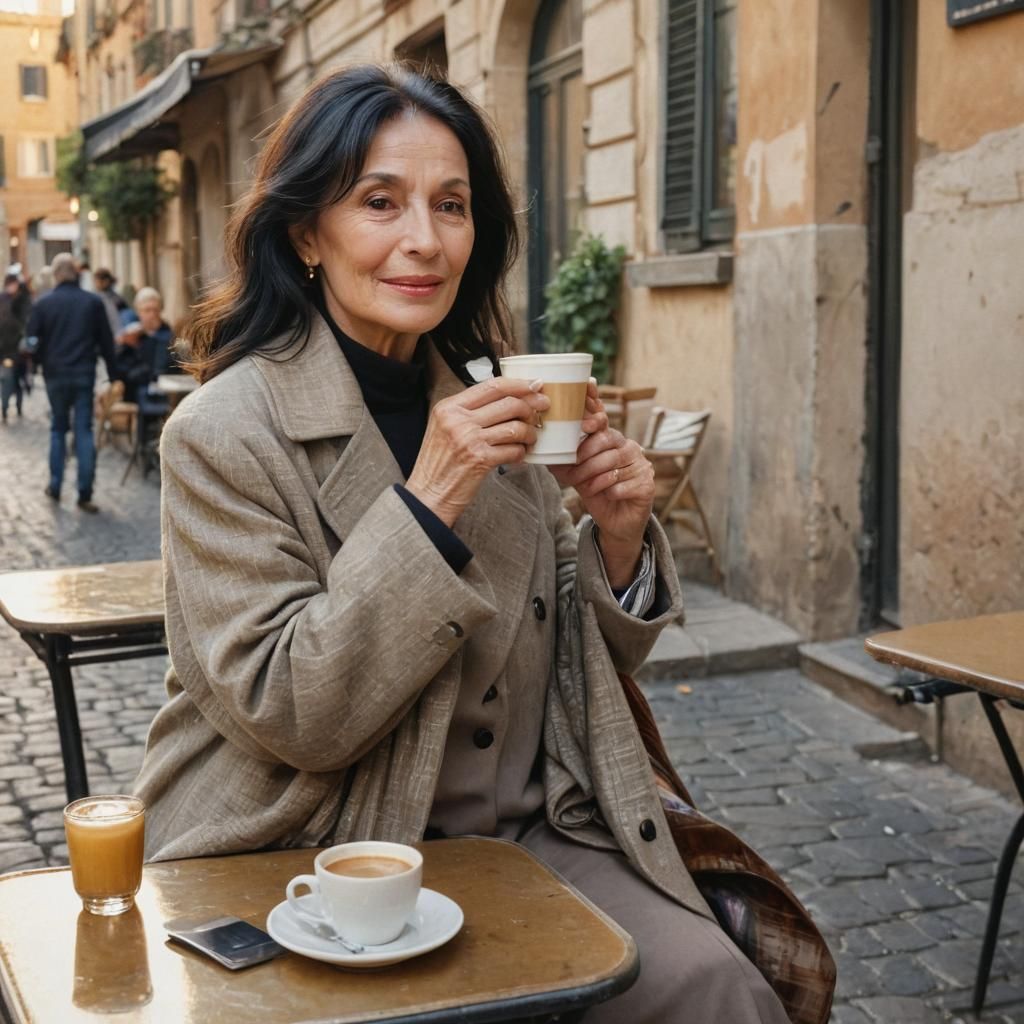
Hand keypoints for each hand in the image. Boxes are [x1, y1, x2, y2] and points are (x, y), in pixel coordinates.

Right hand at [406, 377, 549, 525]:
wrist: (429, 493)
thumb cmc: (439, 462)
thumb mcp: (444, 427)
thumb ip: (467, 411)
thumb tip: (504, 399)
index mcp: (449, 407)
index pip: (492, 386)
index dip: (519, 384)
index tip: (535, 386)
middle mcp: (458, 420)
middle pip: (509, 403)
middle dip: (532, 407)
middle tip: (541, 412)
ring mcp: (470, 440)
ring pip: (515, 427)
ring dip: (530, 433)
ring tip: (530, 438)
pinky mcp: (481, 460)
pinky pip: (514, 450)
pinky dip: (522, 452)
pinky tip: (520, 455)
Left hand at [549, 382, 654, 585]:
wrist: (617, 522)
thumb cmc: (598, 493)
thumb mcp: (578, 476)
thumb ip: (564, 463)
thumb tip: (542, 453)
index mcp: (613, 441)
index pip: (604, 422)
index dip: (594, 417)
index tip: (583, 424)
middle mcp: (630, 448)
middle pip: (606, 442)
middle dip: (584, 459)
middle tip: (572, 476)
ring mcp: (641, 465)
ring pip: (613, 464)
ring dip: (594, 478)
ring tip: (586, 487)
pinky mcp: (647, 485)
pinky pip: (622, 484)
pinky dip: (609, 491)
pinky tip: (607, 496)